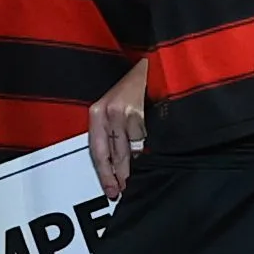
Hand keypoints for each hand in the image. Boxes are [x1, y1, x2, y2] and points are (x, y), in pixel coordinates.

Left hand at [87, 59, 149, 197]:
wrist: (156, 63)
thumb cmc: (137, 86)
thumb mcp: (117, 106)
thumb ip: (114, 133)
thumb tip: (118, 164)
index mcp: (97, 111)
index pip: (96, 150)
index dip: (104, 172)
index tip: (110, 189)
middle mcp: (107, 112)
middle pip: (111, 153)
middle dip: (117, 174)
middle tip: (122, 190)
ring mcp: (124, 113)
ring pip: (129, 149)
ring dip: (134, 163)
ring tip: (139, 172)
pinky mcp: (140, 113)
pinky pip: (144, 138)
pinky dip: (147, 144)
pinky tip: (152, 141)